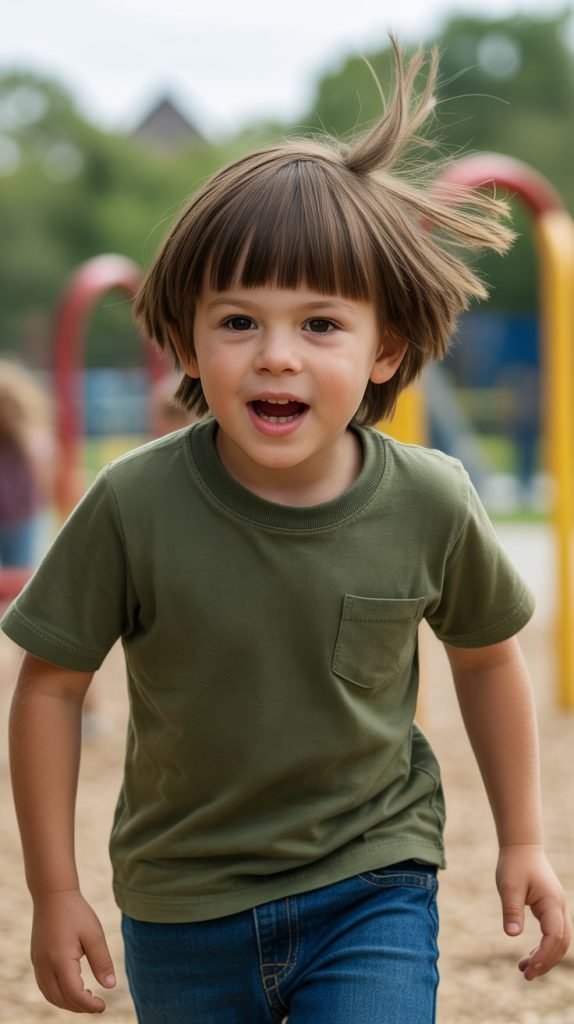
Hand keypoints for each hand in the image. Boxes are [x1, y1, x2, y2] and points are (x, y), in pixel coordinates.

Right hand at [31, 889, 116, 1012]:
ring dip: (67, 1003)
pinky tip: (72, 988)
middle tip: (97, 1004)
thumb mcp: (94, 934)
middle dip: (79, 1007)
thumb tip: (111, 986)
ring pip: (50, 996)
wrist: (53, 895)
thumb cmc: (76, 912)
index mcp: (60, 960)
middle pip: (61, 999)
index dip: (89, 1005)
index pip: (74, 994)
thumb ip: (102, 961)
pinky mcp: (36, 960)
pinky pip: (45, 986)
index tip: (103, 1005)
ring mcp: (37, 963)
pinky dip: (58, 994)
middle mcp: (45, 965)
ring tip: (87, 998)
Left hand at [496, 844, 571, 979]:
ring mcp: (558, 908)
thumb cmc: (514, 864)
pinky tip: (530, 956)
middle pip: (562, 943)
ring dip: (546, 957)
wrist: (521, 847)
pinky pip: (554, 935)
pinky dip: (545, 948)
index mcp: (552, 902)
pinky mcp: (551, 909)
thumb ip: (512, 910)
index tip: (529, 968)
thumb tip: (512, 935)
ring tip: (524, 970)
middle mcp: (560, 907)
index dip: (544, 955)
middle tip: (526, 975)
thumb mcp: (509, 886)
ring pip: (560, 941)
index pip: (555, 936)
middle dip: (547, 962)